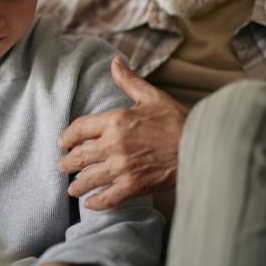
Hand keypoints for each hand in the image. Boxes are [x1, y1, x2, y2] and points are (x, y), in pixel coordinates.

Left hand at [58, 56, 186, 209]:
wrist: (201, 145)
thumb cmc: (176, 120)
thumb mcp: (151, 96)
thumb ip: (128, 81)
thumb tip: (115, 62)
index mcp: (116, 121)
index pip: (79, 128)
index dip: (67, 137)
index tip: (63, 143)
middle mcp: (114, 145)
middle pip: (79, 156)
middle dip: (67, 164)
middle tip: (63, 167)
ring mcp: (122, 167)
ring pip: (89, 179)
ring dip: (76, 185)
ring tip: (72, 189)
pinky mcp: (134, 186)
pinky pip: (107, 198)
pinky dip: (96, 203)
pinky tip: (91, 203)